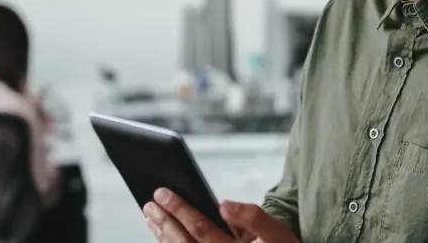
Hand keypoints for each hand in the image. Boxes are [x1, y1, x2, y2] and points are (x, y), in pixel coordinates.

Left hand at [143, 188, 299, 242]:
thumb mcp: (276, 231)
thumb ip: (253, 216)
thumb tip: (223, 204)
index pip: (200, 228)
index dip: (179, 209)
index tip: (163, 193)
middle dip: (165, 221)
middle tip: (150, 203)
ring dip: (163, 235)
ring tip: (151, 216)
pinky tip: (162, 234)